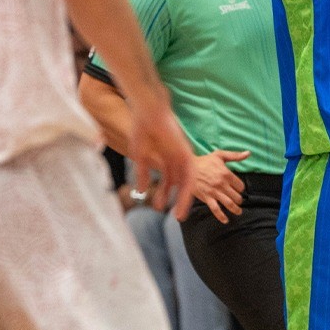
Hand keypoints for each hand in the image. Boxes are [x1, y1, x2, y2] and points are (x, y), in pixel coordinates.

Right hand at [126, 94, 196, 220]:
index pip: (168, 181)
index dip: (164, 194)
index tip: (159, 207)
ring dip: (183, 199)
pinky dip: (186, 189)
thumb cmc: (142, 129)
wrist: (148, 112)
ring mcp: (182, 156)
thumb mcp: (140, 155)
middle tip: (176, 217)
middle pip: (179, 184)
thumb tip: (140, 190)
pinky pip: (189, 175)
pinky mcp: (185, 154)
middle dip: (177, 200)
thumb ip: (142, 173)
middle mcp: (176, 159)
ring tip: (179, 216)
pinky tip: (183, 200)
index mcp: (167, 158)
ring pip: (186, 183)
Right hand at [192, 150, 250, 222]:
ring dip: (235, 209)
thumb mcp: (220, 155)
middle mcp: (221, 184)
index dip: (241, 188)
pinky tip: (226, 220)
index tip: (238, 189)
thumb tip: (248, 153)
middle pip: (236, 196)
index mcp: (226, 173)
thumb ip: (235, 155)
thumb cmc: (204, 161)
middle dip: (239, 200)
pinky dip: (221, 216)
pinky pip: (215, 209)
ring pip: (229, 204)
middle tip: (238, 201)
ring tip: (238, 211)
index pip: (240, 186)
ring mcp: (214, 192)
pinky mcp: (206, 197)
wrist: (187, 167)